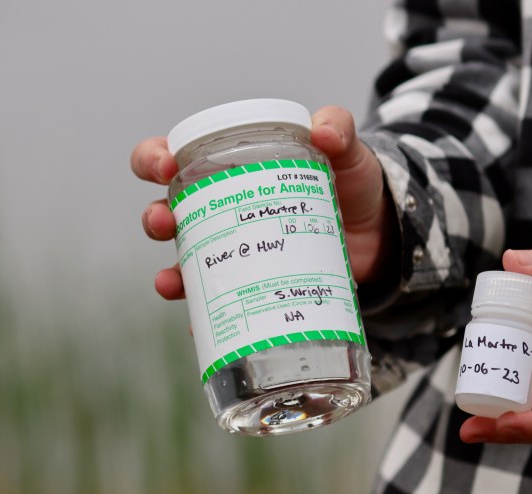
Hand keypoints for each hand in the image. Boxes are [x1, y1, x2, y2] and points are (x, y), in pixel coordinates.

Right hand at [132, 106, 396, 299]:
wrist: (378, 235)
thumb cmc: (350, 183)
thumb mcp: (345, 151)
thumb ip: (338, 129)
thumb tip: (323, 130)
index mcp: (227, 168)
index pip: (172, 156)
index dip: (153, 158)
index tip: (165, 165)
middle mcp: (218, 211)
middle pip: (165, 212)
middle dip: (154, 218)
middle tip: (166, 222)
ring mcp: (233, 253)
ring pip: (183, 263)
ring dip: (168, 273)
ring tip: (171, 280)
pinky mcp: (252, 287)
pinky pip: (218, 306)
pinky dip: (204, 319)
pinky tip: (199, 326)